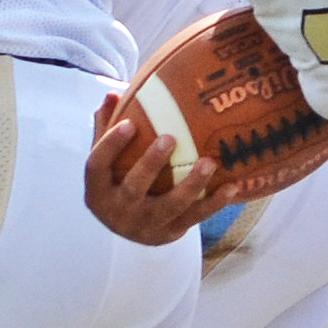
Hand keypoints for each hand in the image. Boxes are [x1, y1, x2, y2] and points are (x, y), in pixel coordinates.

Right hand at [85, 97, 226, 244]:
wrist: (130, 229)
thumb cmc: (118, 182)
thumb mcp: (107, 161)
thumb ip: (106, 128)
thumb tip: (113, 93)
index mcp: (97, 190)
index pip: (97, 166)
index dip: (111, 145)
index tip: (130, 123)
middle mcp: (117, 211)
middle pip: (134, 187)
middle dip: (151, 163)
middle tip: (170, 138)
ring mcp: (144, 226)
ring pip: (170, 206)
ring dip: (192, 185)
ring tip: (209, 163)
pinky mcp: (169, 233)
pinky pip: (194, 218)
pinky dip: (214, 204)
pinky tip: (231, 186)